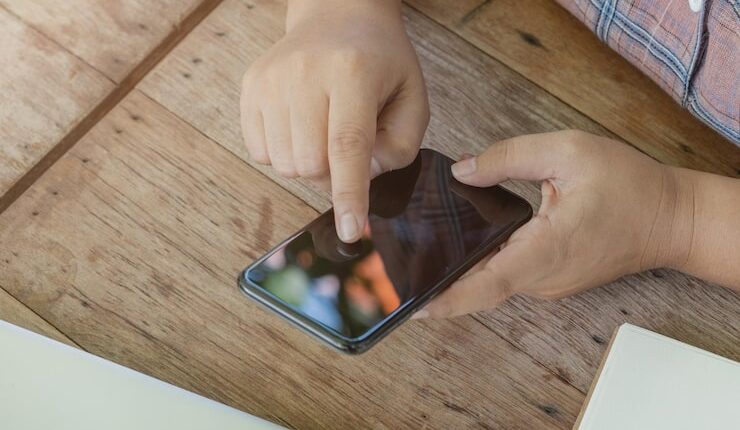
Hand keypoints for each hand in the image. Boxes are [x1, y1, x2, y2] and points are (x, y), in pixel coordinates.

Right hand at [240, 0, 428, 241]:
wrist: (338, 13)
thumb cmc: (381, 61)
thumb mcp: (411, 98)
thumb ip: (399, 146)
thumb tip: (362, 178)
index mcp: (352, 72)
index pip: (347, 146)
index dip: (349, 195)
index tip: (351, 231)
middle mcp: (304, 73)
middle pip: (310, 164)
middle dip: (332, 174)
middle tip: (347, 148)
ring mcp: (271, 79)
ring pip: (283, 164)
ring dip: (308, 164)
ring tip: (324, 131)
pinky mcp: (251, 86)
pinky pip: (260, 151)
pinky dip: (283, 152)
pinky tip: (301, 125)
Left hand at [416, 130, 694, 318]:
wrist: (671, 218)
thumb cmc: (629, 185)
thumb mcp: (568, 152)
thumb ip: (508, 158)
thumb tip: (462, 171)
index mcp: (545, 250)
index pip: (486, 284)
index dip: (446, 299)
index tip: (412, 307)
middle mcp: (542, 277)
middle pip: (479, 288)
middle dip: (437, 285)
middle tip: (394, 273)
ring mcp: (547, 283)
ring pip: (492, 283)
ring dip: (456, 276)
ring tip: (414, 259)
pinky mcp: (551, 278)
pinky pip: (507, 276)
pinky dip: (480, 267)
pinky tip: (456, 248)